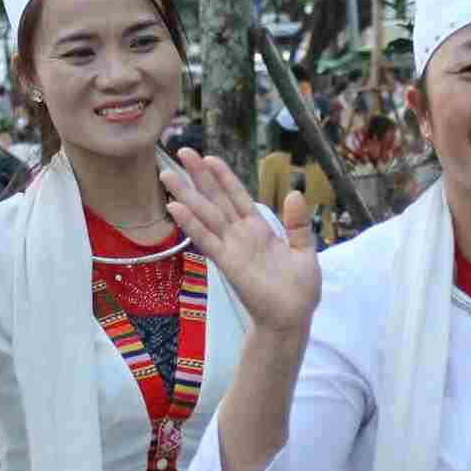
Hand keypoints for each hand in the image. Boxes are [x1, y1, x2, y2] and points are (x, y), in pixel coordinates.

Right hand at [160, 150, 320, 335]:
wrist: (292, 318)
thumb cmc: (299, 289)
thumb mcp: (304, 250)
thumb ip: (297, 223)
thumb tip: (295, 193)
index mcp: (259, 228)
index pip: (237, 196)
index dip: (223, 177)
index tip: (209, 157)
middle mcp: (240, 234)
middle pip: (215, 199)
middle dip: (198, 176)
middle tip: (181, 152)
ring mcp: (231, 247)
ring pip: (205, 214)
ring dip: (186, 195)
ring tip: (167, 176)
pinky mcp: (227, 262)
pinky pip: (206, 239)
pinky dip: (191, 224)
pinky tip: (176, 208)